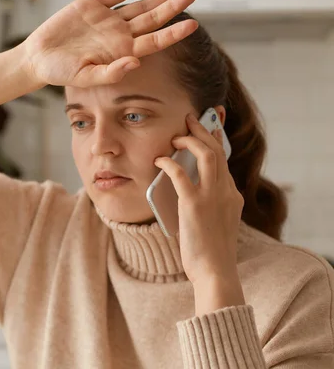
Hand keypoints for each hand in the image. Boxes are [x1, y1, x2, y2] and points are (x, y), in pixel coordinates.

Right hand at [22, 0, 197, 87]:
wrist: (39, 57)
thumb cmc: (60, 72)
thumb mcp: (85, 77)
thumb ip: (110, 73)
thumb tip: (135, 63)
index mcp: (120, 53)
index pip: (153, 42)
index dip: (173, 33)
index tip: (192, 25)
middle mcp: (118, 35)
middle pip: (152, 20)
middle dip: (173, 8)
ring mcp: (108, 20)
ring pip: (140, 6)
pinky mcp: (94, 6)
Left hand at [153, 113, 244, 286]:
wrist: (215, 272)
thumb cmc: (211, 252)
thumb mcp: (215, 222)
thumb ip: (208, 204)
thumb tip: (185, 190)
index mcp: (232, 196)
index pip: (224, 160)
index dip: (216, 140)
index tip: (210, 126)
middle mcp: (226, 191)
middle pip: (217, 151)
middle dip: (203, 131)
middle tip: (189, 119)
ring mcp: (213, 197)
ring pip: (206, 154)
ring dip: (190, 140)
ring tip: (176, 136)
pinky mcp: (195, 205)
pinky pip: (181, 174)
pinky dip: (169, 163)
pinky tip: (160, 160)